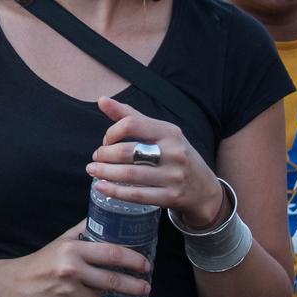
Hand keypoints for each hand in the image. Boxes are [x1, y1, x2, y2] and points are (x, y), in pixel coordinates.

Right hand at [0, 222, 150, 296]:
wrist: (14, 284)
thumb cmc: (42, 260)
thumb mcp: (63, 240)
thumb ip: (85, 229)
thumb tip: (108, 214)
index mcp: (73, 249)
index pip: (111, 254)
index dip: (133, 261)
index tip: (146, 265)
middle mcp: (71, 270)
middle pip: (112, 281)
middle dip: (134, 286)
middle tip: (145, 287)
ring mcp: (66, 293)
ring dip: (98, 296)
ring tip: (84, 289)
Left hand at [86, 97, 222, 226]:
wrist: (204, 188)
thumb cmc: (175, 154)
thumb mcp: (160, 132)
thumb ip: (131, 116)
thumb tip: (102, 100)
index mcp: (170, 132)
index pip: (131, 124)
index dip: (111, 132)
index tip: (106, 141)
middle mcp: (174, 152)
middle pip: (127, 151)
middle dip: (104, 155)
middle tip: (95, 158)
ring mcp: (173, 176)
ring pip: (129, 174)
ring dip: (104, 173)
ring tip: (92, 171)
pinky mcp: (170, 196)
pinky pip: (137, 195)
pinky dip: (115, 191)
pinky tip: (101, 187)